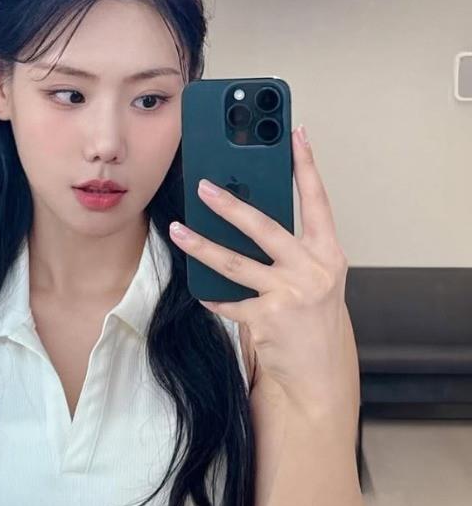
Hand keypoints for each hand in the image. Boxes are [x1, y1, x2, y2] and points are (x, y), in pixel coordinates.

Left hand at [168, 125, 356, 415]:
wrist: (318, 372)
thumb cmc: (312, 318)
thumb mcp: (314, 277)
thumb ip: (291, 249)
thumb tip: (247, 217)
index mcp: (328, 253)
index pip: (318, 201)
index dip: (307, 166)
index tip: (295, 134)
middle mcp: (313, 270)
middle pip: (266, 227)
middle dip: (231, 205)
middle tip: (204, 186)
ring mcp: (290, 295)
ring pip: (236, 263)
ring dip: (201, 246)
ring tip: (178, 231)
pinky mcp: (267, 318)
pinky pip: (228, 300)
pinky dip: (213, 295)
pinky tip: (201, 290)